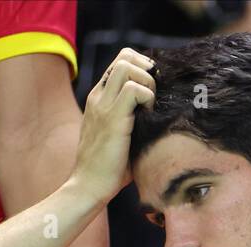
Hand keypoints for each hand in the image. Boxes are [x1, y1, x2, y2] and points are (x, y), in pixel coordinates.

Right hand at [71, 48, 155, 203]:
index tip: (153, 91)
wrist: (89, 186)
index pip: (120, 62)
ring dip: (147, 81)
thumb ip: (134, 121)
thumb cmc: (109, 170)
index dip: (142, 68)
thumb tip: (162, 117)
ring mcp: (103, 105)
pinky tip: (149, 116)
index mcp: (99, 99)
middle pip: (124, 56)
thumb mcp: (122, 138)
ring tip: (151, 106)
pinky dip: (148, 97)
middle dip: (147, 69)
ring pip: (127, 65)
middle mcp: (99, 96)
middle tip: (155, 94)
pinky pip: (134, 89)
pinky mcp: (112, 118)